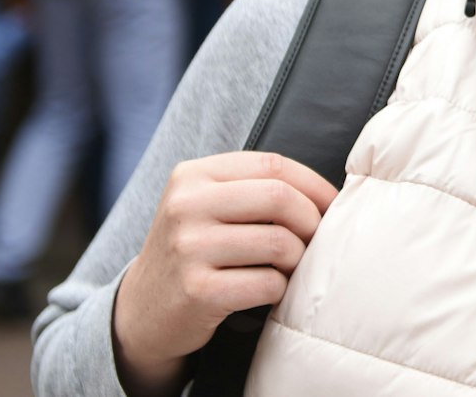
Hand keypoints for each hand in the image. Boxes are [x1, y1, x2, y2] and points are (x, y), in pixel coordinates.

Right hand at [111, 153, 336, 395]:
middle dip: (311, 222)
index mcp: (192, 175)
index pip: (273, 165)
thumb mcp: (209, 205)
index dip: (314, 185)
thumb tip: (329, 197)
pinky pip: (268, 283)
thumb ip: (255, 189)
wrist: (143, 310)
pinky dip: (280, 289)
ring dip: (298, 260)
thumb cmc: (195, 251)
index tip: (333, 206)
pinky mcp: (197, 291)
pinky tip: (268, 291)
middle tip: (315, 241)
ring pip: (279, 243)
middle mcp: (185, 206)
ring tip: (289, 268)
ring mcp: (188, 248)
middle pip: (280, 198)